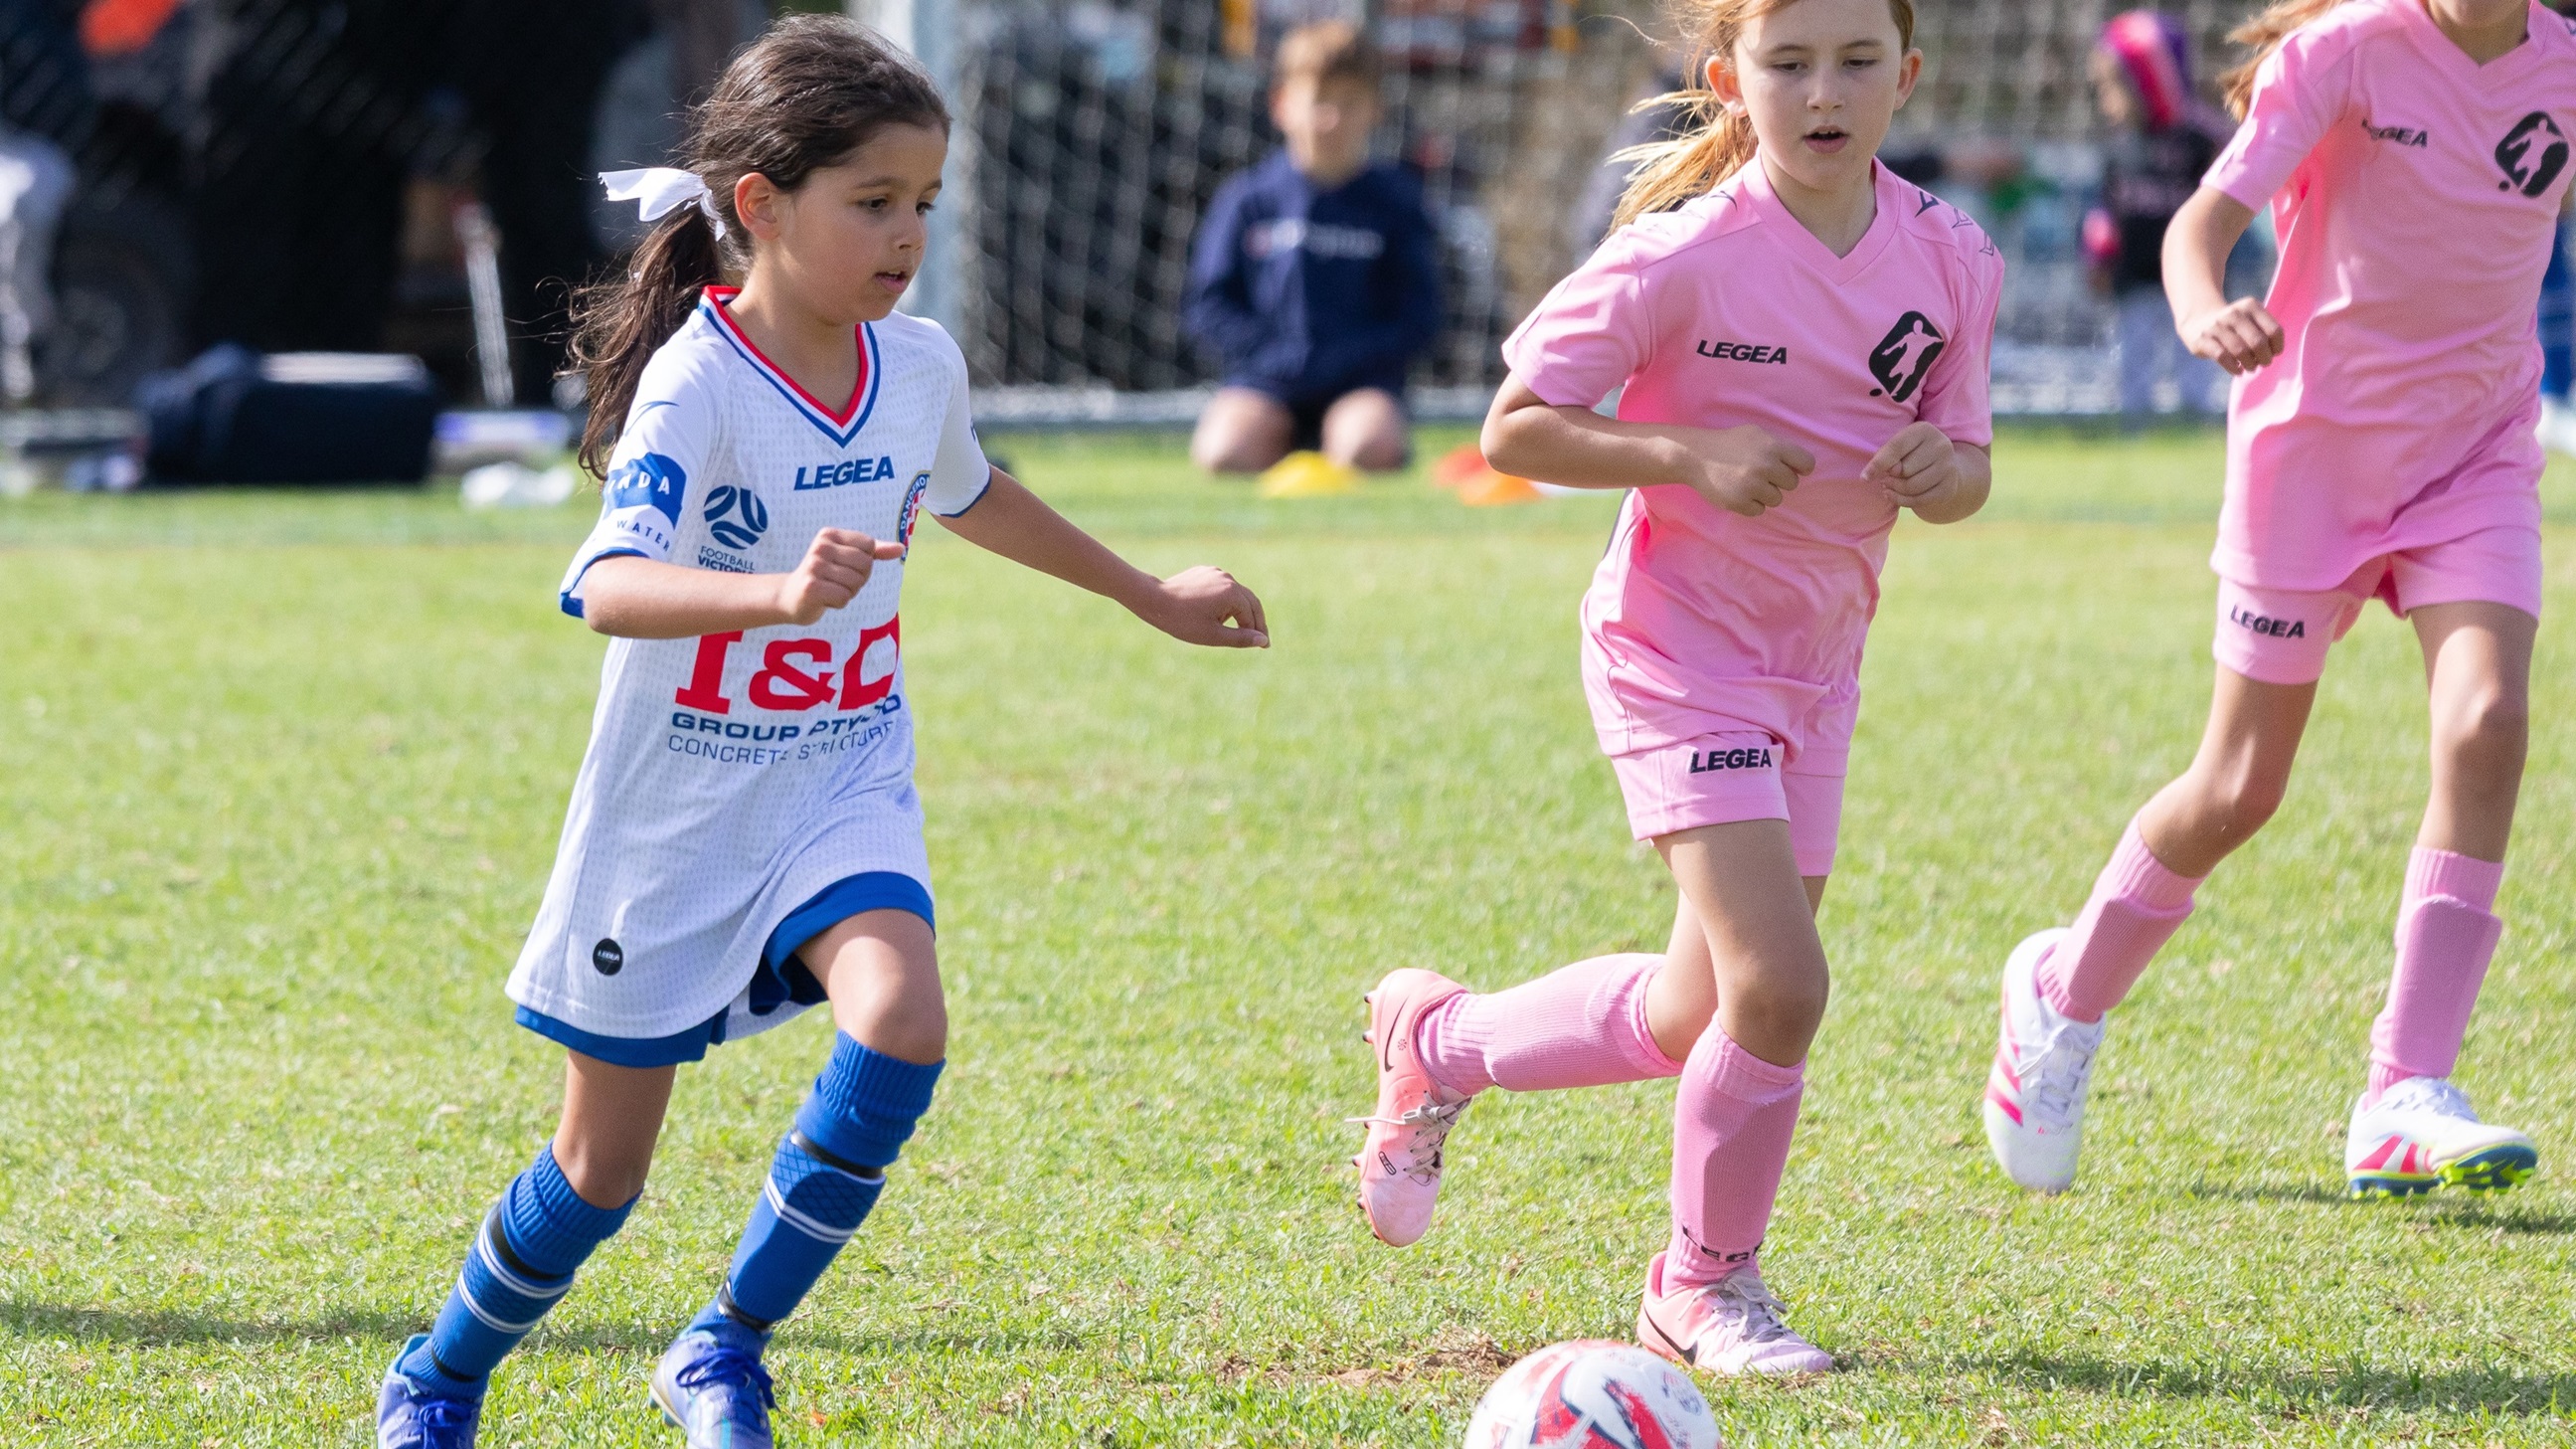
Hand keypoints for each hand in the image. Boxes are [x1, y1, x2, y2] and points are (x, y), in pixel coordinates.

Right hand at [775, 527, 904, 624]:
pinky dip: (839, 603)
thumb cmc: (825, 576)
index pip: (869, 547)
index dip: (865, 563)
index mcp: (829, 534)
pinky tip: (824, 599)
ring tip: (830, 589)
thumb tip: (901, 548)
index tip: (845, 567)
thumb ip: (875, 551)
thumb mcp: (848, 558)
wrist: (791, 597)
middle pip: (865, 565)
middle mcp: (820, 547)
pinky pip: (844, 598)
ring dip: (848, 593)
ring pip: (856, 583)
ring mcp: (814, 567)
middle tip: (837, 582)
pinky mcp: (811, 587)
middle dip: (858, 580)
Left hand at [1140, 565, 1268, 647]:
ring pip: (1236, 594)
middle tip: (1261, 638)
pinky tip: (1215, 614)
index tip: (1264, 646)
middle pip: (1250, 601)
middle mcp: (1228, 579)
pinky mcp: (1206, 571)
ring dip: (1238, 611)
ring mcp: (1217, 572)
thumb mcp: (1213, 635)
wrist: (1154, 600)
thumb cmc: (1183, 621)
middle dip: (1256, 620)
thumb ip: (1241, 638)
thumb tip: (1263, 640)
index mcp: (1232, 593)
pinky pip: (1222, 588)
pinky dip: (1225, 601)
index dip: (1257, 633)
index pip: (1251, 616)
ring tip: (1229, 629)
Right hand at [1675, 425, 1815, 517]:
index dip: (1800, 468)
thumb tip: (1804, 468)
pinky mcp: (1739, 502)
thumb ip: (1781, 448)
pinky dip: (1750, 504)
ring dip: (1764, 494)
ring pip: (1777, 499)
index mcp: (1773, 446)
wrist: (1694, 456)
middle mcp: (1765, 465)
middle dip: (1778, 480)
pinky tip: (1737, 491)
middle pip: (1792, 484)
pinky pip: (1759, 510)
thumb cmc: (1729, 444)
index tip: (1790, 469)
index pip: (1806, 464)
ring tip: (1746, 482)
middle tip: (1759, 474)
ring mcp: (1752, 485)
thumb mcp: (1756, 434)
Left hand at [1866, 422, 1960, 512]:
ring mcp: (1948, 467)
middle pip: (1904, 470)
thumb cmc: (1911, 454)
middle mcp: (1941, 445)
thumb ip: (1887, 456)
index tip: (1865, 477)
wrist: (1942, 467)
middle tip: (1888, 477)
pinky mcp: (1949, 487)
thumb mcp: (1899, 447)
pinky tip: (1896, 496)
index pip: (1896, 447)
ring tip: (1890, 486)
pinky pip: (1919, 500)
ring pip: (1912, 486)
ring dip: (1895, 490)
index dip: (1878, 464)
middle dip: (1891, 477)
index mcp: (1924, 430)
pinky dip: (1903, 501)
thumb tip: (1878, 474)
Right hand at [2178, 297, 2283, 374]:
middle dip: (2264, 357)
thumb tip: (2273, 353)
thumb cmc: (2232, 327)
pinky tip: (2238, 371)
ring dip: (2250, 364)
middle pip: (2258, 342)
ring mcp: (2216, 326)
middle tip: (2263, 363)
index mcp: (2250, 306)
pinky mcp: (2202, 339)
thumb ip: (2264, 331)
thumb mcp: (2250, 320)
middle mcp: (2233, 313)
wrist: (2198, 321)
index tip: (2274, 353)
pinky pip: (2222, 357)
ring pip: (2240, 350)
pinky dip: (2233, 367)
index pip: (2274, 330)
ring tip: (2251, 368)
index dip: (2277, 346)